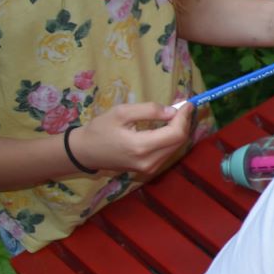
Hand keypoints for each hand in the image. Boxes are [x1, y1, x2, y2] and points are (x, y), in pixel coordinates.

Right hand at [74, 101, 191, 174]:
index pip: (175, 134)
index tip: (187, 104)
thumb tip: (172, 111)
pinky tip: (166, 127)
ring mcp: (150, 168)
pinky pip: (168, 152)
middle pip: (179, 141)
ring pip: (175, 147)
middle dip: (183, 123)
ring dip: (178, 130)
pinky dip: (171, 138)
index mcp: (141, 147)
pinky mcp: (149, 169)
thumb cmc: (100, 129)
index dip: (184, 118)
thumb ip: (148, 110)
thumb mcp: (121, 112)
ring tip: (174, 115)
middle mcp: (149, 161)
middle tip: (182, 107)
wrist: (85, 152)